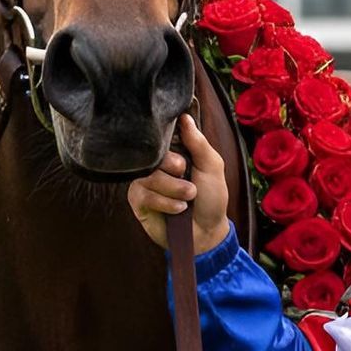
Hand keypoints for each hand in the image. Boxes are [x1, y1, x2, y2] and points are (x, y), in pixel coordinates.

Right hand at [126, 113, 229, 255]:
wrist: (207, 232)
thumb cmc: (211, 199)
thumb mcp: (212, 167)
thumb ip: (199, 143)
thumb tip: (185, 117)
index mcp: (173, 151)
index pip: (161, 134)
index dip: (170, 141)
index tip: (183, 151)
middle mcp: (155, 164)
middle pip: (153, 154)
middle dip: (175, 166)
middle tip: (186, 175)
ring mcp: (144, 181)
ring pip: (150, 176)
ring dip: (175, 189)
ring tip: (188, 198)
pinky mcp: (137, 201)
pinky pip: (144, 194)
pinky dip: (166, 203)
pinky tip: (177, 209)